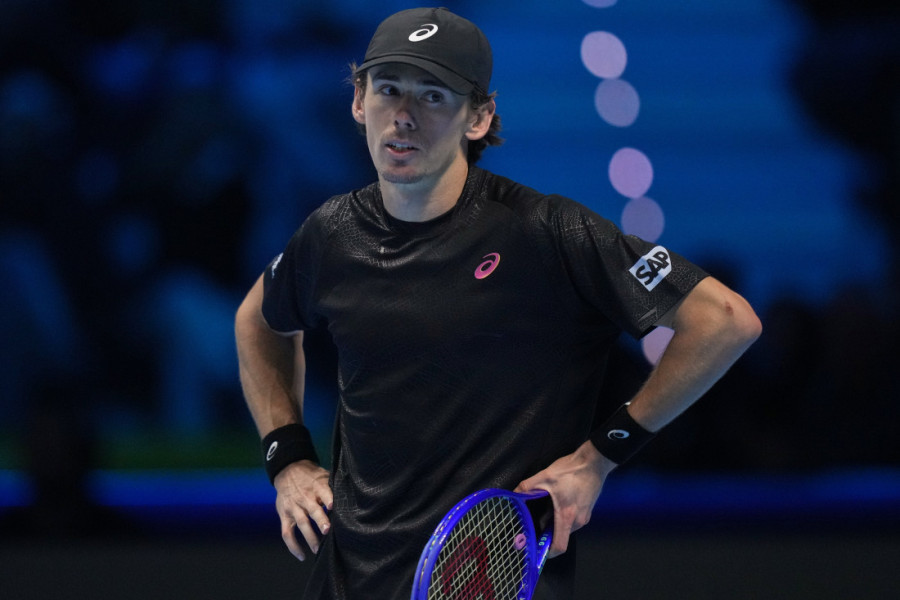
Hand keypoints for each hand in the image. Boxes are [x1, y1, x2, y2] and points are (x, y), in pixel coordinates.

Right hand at [273, 460, 332, 559]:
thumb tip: (353, 496)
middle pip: (313, 510)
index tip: (334, 506)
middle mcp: (305, 497)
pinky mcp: (284, 516)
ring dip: (310, 536)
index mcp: (317, 487)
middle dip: (320, 521)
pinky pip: (287, 533)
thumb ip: (334, 486)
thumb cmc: (312, 477)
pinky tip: (302, 556)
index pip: (324, 492)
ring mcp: (293, 507)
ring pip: (301, 523)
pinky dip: (293, 546)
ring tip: (318, 549)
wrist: (288, 471)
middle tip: (328, 531)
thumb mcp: (323, 475)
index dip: (329, 499)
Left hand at [515, 441, 615, 557]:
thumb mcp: (545, 476)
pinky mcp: (587, 509)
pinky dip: (563, 517)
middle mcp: (578, 521)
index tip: (536, 550)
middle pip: (560, 536)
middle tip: (535, 523)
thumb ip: (527, 486)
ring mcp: (585, 516)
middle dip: (547, 532)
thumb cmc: (571, 470)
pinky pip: (573, 520)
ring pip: (566, 527)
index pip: (559, 546)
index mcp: (567, 517)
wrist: (594, 461)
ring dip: (555, 523)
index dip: (547, 553)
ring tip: (546, 508)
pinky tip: (556, 502)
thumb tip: (513, 493)